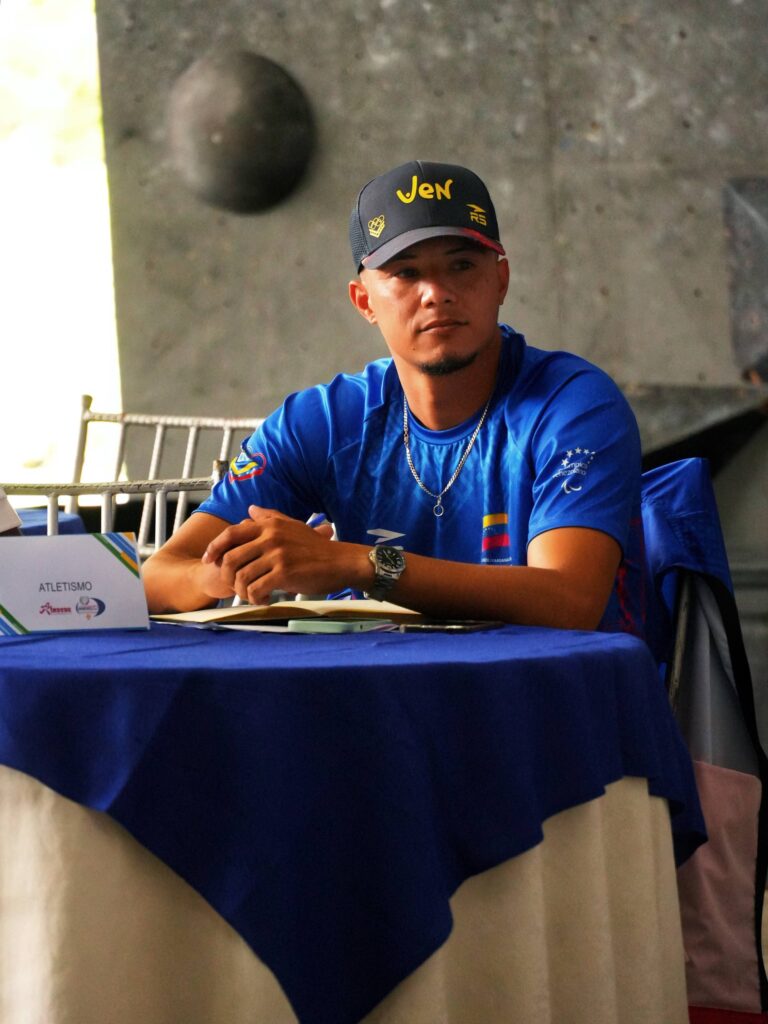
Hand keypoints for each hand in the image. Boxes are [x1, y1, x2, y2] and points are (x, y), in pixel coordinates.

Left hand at [201, 506, 347, 604]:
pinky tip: (264, 600)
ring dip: (241, 591)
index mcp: (269, 525)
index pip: (231, 533)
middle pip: (231, 558)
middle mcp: (270, 537)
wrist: (341, 561)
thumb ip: (269, 517)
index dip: (214, 548)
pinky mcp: (284, 573)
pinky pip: (256, 589)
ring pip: (241, 577)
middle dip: (226, 577)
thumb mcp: (292, 526)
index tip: (208, 560)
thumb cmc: (317, 547)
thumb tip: (250, 509)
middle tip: (234, 587)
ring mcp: (276, 555)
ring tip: (251, 596)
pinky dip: (255, 599)